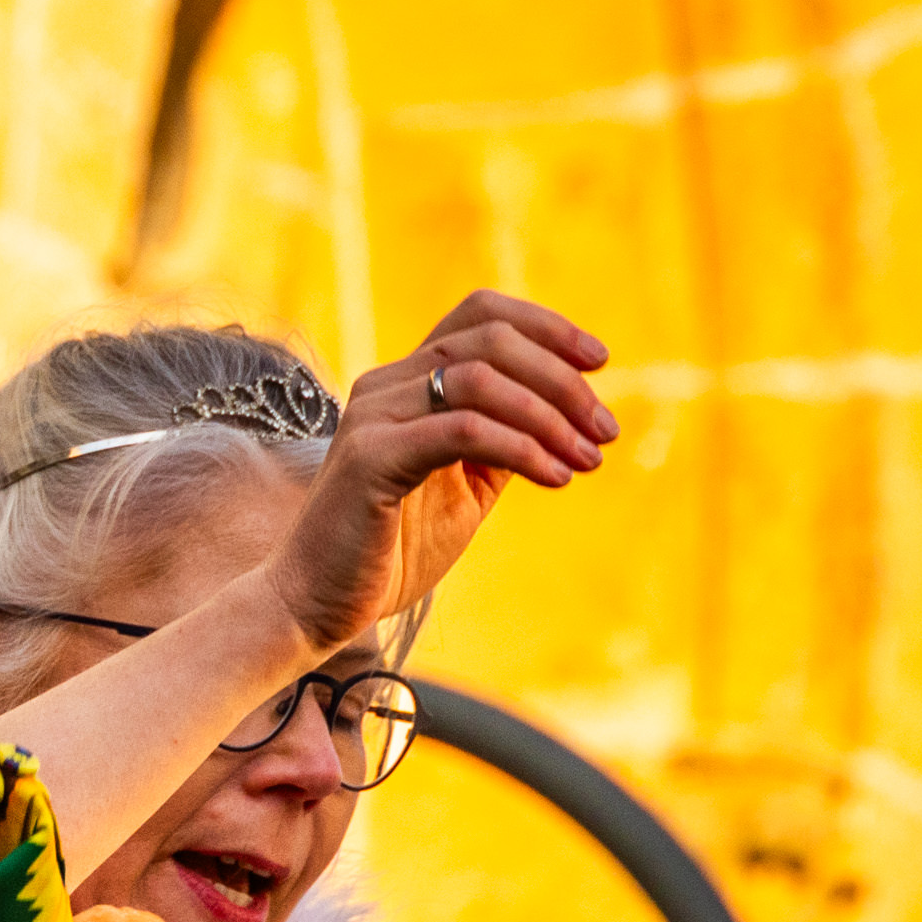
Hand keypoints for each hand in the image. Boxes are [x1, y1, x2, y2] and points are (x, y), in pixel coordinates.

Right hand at [253, 289, 614, 653]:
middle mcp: (385, 385)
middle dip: (562, 379)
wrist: (317, 605)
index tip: (600, 363)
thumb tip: (569, 413)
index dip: (546, 326)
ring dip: (549, 415)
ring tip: (585, 459)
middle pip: (489, 338)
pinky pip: (462, 430)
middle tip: (604, 430)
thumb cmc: (389, 551)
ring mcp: (373, 417)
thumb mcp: (465, 486)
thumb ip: (503, 443)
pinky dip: (520, 447)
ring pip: (479, 378)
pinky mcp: (369, 458)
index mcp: (405, 384)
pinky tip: (554, 478)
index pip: (479, 315)